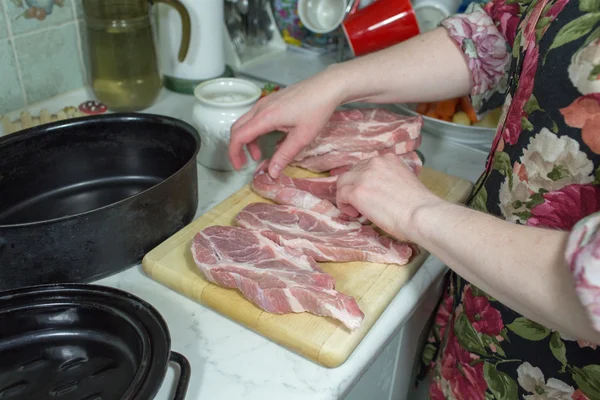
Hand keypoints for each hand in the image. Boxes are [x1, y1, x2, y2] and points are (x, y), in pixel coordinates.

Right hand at [228, 68, 343, 177]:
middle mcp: (261, 107)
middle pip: (237, 128)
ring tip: (259, 154)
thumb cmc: (317, 109)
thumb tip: (271, 173)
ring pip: (246, 122)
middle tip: (244, 163)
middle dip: (237, 147)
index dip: (234, 153)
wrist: (328, 86)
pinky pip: (255, 116)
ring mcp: (266, 101)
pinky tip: (269, 139)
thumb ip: (284, 156)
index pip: (238, 136)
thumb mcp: (302, 137)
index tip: (239, 167)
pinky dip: (255, 130)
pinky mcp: (272, 100)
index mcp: (265, 117)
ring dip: (248, 139)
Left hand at [336, 153, 442, 238]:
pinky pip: (341, 195)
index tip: (369, 193)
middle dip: (354, 186)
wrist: (421, 214)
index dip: (365, 180)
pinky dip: (344, 205)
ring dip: (346, 195)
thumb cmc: (419, 206)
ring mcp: (364, 176)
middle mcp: (374, 163)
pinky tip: (356, 213)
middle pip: (353, 172)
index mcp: (389, 159)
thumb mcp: (406, 181)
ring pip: (343, 182)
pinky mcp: (357, 192)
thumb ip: (391, 179)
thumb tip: (381, 191)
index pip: (367, 165)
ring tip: (357, 209)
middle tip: (361, 202)